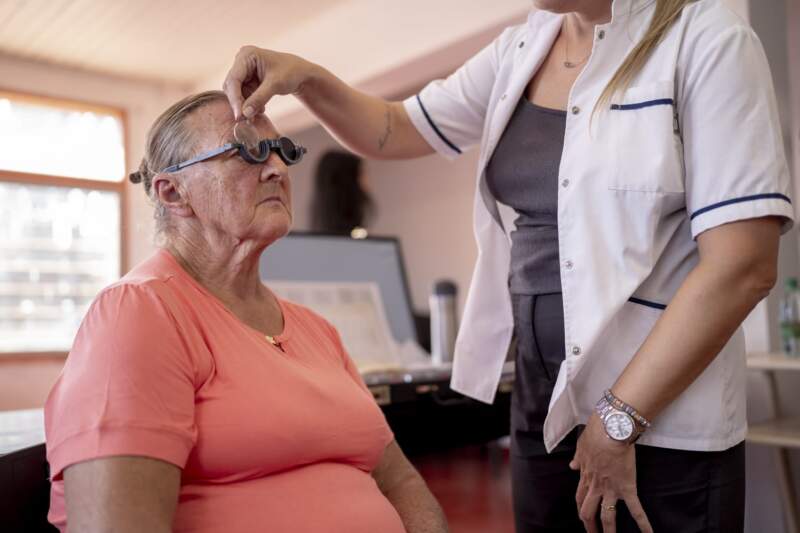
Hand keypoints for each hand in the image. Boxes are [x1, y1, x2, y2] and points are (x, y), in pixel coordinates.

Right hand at [223, 46, 314, 119]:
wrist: (301, 74)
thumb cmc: (291, 72)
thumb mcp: (275, 85)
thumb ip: (259, 98)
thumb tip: (245, 114)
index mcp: (247, 55)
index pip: (234, 79)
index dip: (235, 98)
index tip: (239, 115)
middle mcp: (242, 61)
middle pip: (232, 86)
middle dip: (239, 103)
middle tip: (245, 119)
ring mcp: (244, 72)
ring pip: (236, 93)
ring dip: (245, 106)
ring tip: (258, 113)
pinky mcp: (248, 81)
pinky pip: (243, 96)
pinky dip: (250, 104)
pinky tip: (260, 109)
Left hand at [569, 414, 652, 532]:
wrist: (612, 429)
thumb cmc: (596, 433)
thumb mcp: (581, 445)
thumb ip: (578, 458)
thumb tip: (572, 466)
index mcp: (586, 476)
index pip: (580, 498)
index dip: (581, 509)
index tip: (583, 517)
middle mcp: (596, 486)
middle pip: (588, 511)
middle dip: (590, 526)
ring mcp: (611, 489)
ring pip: (607, 516)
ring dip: (608, 531)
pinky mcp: (628, 488)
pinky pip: (636, 509)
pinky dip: (643, 524)